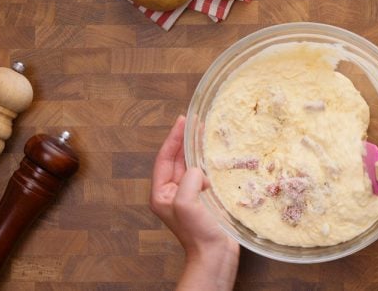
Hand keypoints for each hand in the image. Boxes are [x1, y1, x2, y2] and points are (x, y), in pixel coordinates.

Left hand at [150, 115, 238, 257]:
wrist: (215, 256)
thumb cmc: (197, 234)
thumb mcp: (186, 204)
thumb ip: (189, 180)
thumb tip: (199, 170)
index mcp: (162, 193)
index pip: (165, 158)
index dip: (173, 138)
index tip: (182, 120)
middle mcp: (173, 192)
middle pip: (178, 159)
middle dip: (186, 140)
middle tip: (196, 122)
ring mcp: (188, 196)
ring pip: (191, 165)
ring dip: (198, 150)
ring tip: (206, 133)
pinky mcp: (203, 200)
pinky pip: (204, 175)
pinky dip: (208, 163)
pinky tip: (216, 156)